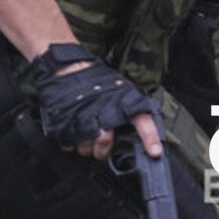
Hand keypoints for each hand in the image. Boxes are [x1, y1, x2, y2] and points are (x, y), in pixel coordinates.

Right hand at [26, 45, 161, 162]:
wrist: (66, 66)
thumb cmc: (93, 78)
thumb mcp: (118, 88)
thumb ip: (128, 107)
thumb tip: (139, 126)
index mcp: (119, 102)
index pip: (141, 120)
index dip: (149, 137)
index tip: (154, 152)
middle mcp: (102, 111)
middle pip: (104, 142)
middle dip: (102, 150)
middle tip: (101, 148)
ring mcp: (81, 118)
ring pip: (85, 147)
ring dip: (85, 146)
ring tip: (84, 137)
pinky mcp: (63, 122)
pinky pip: (68, 143)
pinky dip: (70, 142)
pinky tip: (72, 132)